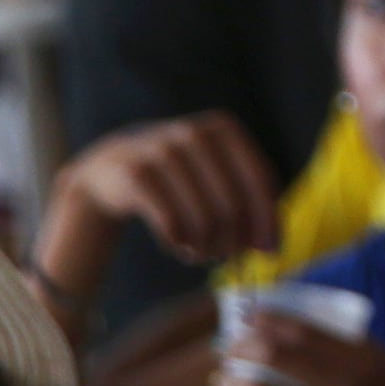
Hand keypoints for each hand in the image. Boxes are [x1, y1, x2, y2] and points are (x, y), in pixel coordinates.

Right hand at [40, 113, 277, 298]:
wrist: (112, 166)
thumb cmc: (179, 176)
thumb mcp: (215, 174)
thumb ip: (249, 203)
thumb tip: (271, 247)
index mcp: (223, 129)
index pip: (260, 180)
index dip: (268, 220)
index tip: (270, 251)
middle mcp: (195, 135)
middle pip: (232, 207)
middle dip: (233, 241)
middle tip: (226, 256)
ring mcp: (163, 152)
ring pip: (203, 221)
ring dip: (206, 248)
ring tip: (200, 252)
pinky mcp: (136, 176)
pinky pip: (172, 226)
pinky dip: (179, 244)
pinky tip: (177, 244)